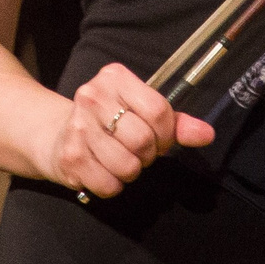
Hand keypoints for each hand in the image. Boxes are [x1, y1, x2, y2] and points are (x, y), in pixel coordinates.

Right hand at [41, 63, 212, 199]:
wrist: (57, 135)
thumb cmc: (108, 122)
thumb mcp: (141, 112)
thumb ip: (176, 122)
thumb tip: (207, 134)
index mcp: (114, 78)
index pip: (158, 110)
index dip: (166, 133)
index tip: (160, 138)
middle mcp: (92, 97)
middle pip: (143, 141)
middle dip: (148, 155)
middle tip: (137, 151)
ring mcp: (78, 127)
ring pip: (128, 167)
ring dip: (130, 172)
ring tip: (119, 160)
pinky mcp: (70, 157)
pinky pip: (109, 185)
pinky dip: (113, 185)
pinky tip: (103, 170)